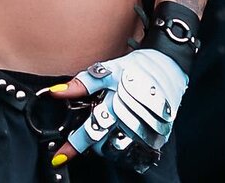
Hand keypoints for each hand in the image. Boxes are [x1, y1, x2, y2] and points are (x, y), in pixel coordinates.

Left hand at [47, 47, 187, 172]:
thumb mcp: (108, 70)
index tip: (60, 158)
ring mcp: (146, 133)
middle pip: (103, 146)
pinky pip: (135, 154)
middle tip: (91, 129)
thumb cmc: (135, 67)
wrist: (169, 66)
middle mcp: (132, 122)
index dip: (74, 145)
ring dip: (108, 144)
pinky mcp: (157, 139)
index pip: (91, 130)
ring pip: (118, 152)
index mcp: (117, 104)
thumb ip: (82, 83)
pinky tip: (123, 133)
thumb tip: (55, 92)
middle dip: (92, 142)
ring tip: (110, 126)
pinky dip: (125, 147)